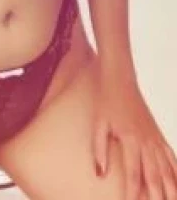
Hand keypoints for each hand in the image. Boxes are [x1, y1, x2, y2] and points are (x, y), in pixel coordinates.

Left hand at [92, 64, 176, 199]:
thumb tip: (100, 175)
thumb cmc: (106, 100)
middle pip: (155, 175)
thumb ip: (99, 150)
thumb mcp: (98, 124)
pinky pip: (170, 155)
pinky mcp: (157, 133)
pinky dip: (175, 171)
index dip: (134, 193)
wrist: (119, 77)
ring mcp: (154, 137)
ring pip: (167, 168)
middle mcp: (146, 140)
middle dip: (158, 196)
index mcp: (130, 139)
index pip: (134, 173)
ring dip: (171, 187)